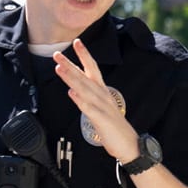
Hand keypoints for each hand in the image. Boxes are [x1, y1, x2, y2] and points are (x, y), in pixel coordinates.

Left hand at [53, 39, 136, 161]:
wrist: (130, 145)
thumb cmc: (114, 127)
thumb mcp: (101, 108)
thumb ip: (89, 97)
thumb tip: (75, 89)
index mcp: (102, 91)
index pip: (93, 69)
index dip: (85, 55)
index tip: (77, 41)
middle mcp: (102, 96)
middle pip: (85, 77)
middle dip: (70, 64)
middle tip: (57, 54)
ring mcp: (103, 107)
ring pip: (85, 89)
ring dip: (72, 78)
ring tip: (60, 69)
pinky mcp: (102, 120)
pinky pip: (90, 109)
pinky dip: (81, 101)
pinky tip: (72, 94)